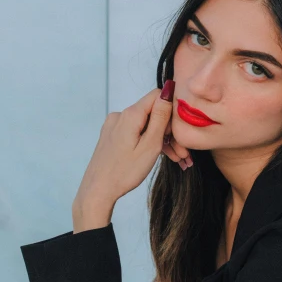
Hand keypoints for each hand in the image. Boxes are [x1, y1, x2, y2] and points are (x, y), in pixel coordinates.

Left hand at [72, 82, 192, 220]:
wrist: (98, 191)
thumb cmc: (124, 172)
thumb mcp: (150, 145)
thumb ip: (160, 116)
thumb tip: (168, 89)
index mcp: (130, 115)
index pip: (158, 96)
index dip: (173, 111)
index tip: (180, 131)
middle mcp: (120, 116)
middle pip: (153, 114)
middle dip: (170, 132)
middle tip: (184, 155)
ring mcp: (115, 126)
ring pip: (146, 127)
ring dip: (163, 141)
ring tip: (178, 161)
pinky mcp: (113, 136)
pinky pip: (137, 134)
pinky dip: (149, 144)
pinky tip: (162, 157)